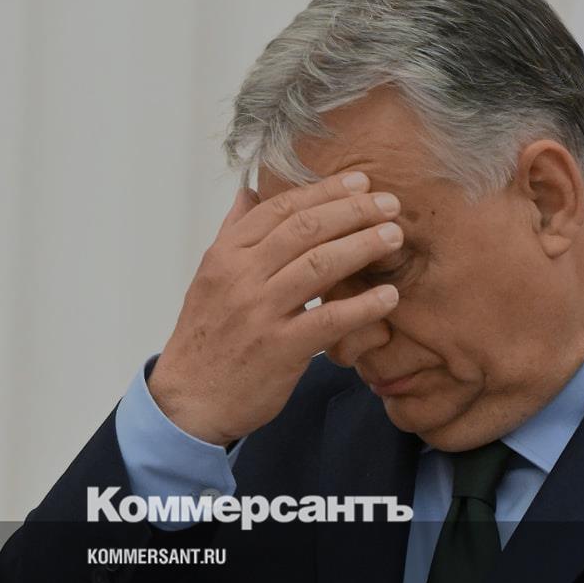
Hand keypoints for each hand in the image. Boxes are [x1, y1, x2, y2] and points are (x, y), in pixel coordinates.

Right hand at [147, 172, 402, 444]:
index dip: (325, 192)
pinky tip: (389, 297)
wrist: (189, 399)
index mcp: (226, 255)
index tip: (360, 183)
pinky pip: (329, 320)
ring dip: (363, 246)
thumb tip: (248, 193)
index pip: (281, 209)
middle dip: (353, 211)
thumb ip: (232, 233)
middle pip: (306, 229)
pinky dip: (363, 306)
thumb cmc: (206, 337)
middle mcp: (241, 277)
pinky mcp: (280, 349)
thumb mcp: (209, 278)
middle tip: (389, 204)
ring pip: (320, 265)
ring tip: (394, 237)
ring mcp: (260, 312)